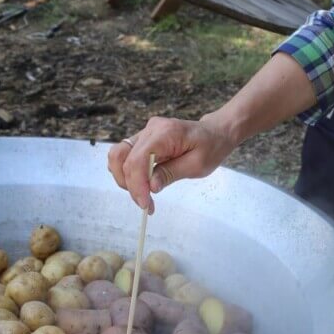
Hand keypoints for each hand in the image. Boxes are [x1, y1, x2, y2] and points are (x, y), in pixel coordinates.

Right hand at [107, 116, 237, 212]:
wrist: (214, 133)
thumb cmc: (210, 147)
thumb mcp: (197, 165)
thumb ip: (171, 174)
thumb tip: (150, 186)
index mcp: (165, 133)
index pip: (138, 159)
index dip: (137, 184)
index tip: (145, 204)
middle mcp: (151, 129)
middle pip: (123, 158)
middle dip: (130, 185)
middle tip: (145, 204)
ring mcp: (145, 133)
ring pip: (118, 156)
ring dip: (125, 179)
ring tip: (143, 195)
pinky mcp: (143, 140)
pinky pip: (125, 156)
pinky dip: (128, 174)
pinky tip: (142, 184)